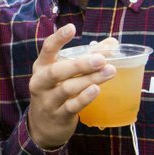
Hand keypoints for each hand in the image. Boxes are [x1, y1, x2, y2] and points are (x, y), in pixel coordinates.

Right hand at [26, 25, 115, 150]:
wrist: (42, 127)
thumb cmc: (56, 92)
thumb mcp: (64, 74)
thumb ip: (86, 57)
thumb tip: (112, 44)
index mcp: (42, 67)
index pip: (47, 49)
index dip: (58, 38)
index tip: (72, 27)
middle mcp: (41, 82)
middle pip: (58, 71)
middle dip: (80, 64)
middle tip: (101, 59)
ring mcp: (48, 100)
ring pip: (68, 88)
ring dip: (90, 79)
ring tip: (109, 72)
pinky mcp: (59, 116)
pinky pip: (72, 106)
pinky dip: (85, 97)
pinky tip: (96, 89)